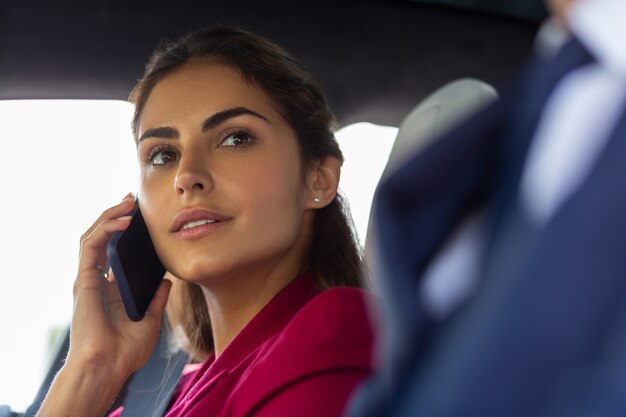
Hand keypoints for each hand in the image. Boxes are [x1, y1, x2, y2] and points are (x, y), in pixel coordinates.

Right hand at [69, 193, 170, 377]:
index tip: (141, 217)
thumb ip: (157, 300)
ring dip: (109, 216)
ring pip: (92, 236)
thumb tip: (168, 281)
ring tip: (127, 204)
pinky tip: (122, 222)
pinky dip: (105, 230)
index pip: (114, 251)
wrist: (109, 367)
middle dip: (115, 216)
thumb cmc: (125, 351)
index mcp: (111, 289)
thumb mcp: (151, 321)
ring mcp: (88, 280)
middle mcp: (97, 281)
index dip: (124, 232)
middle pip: (101, 238)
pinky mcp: (84, 280)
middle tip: (132, 201)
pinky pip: (91, 246)